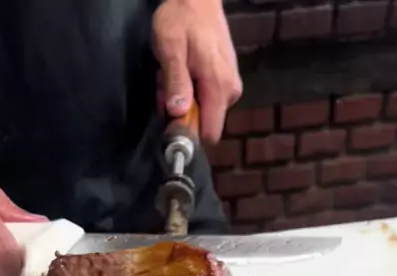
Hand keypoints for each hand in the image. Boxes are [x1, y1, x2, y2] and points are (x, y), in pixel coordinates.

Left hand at [152, 0, 241, 143]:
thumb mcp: (170, 49)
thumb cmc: (181, 20)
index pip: (210, 133)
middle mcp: (231, 92)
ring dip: (184, 101)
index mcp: (218, 87)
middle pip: (204, 123)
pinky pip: (207, 99)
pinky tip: (183, 72)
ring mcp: (231, 86)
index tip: (171, 119)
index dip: (188, 132)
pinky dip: (191, 91)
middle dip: (181, 113)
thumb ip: (176, 82)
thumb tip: (178, 112)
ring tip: (173, 74)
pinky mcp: (228, 80)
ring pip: (204, 111)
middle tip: (166, 86)